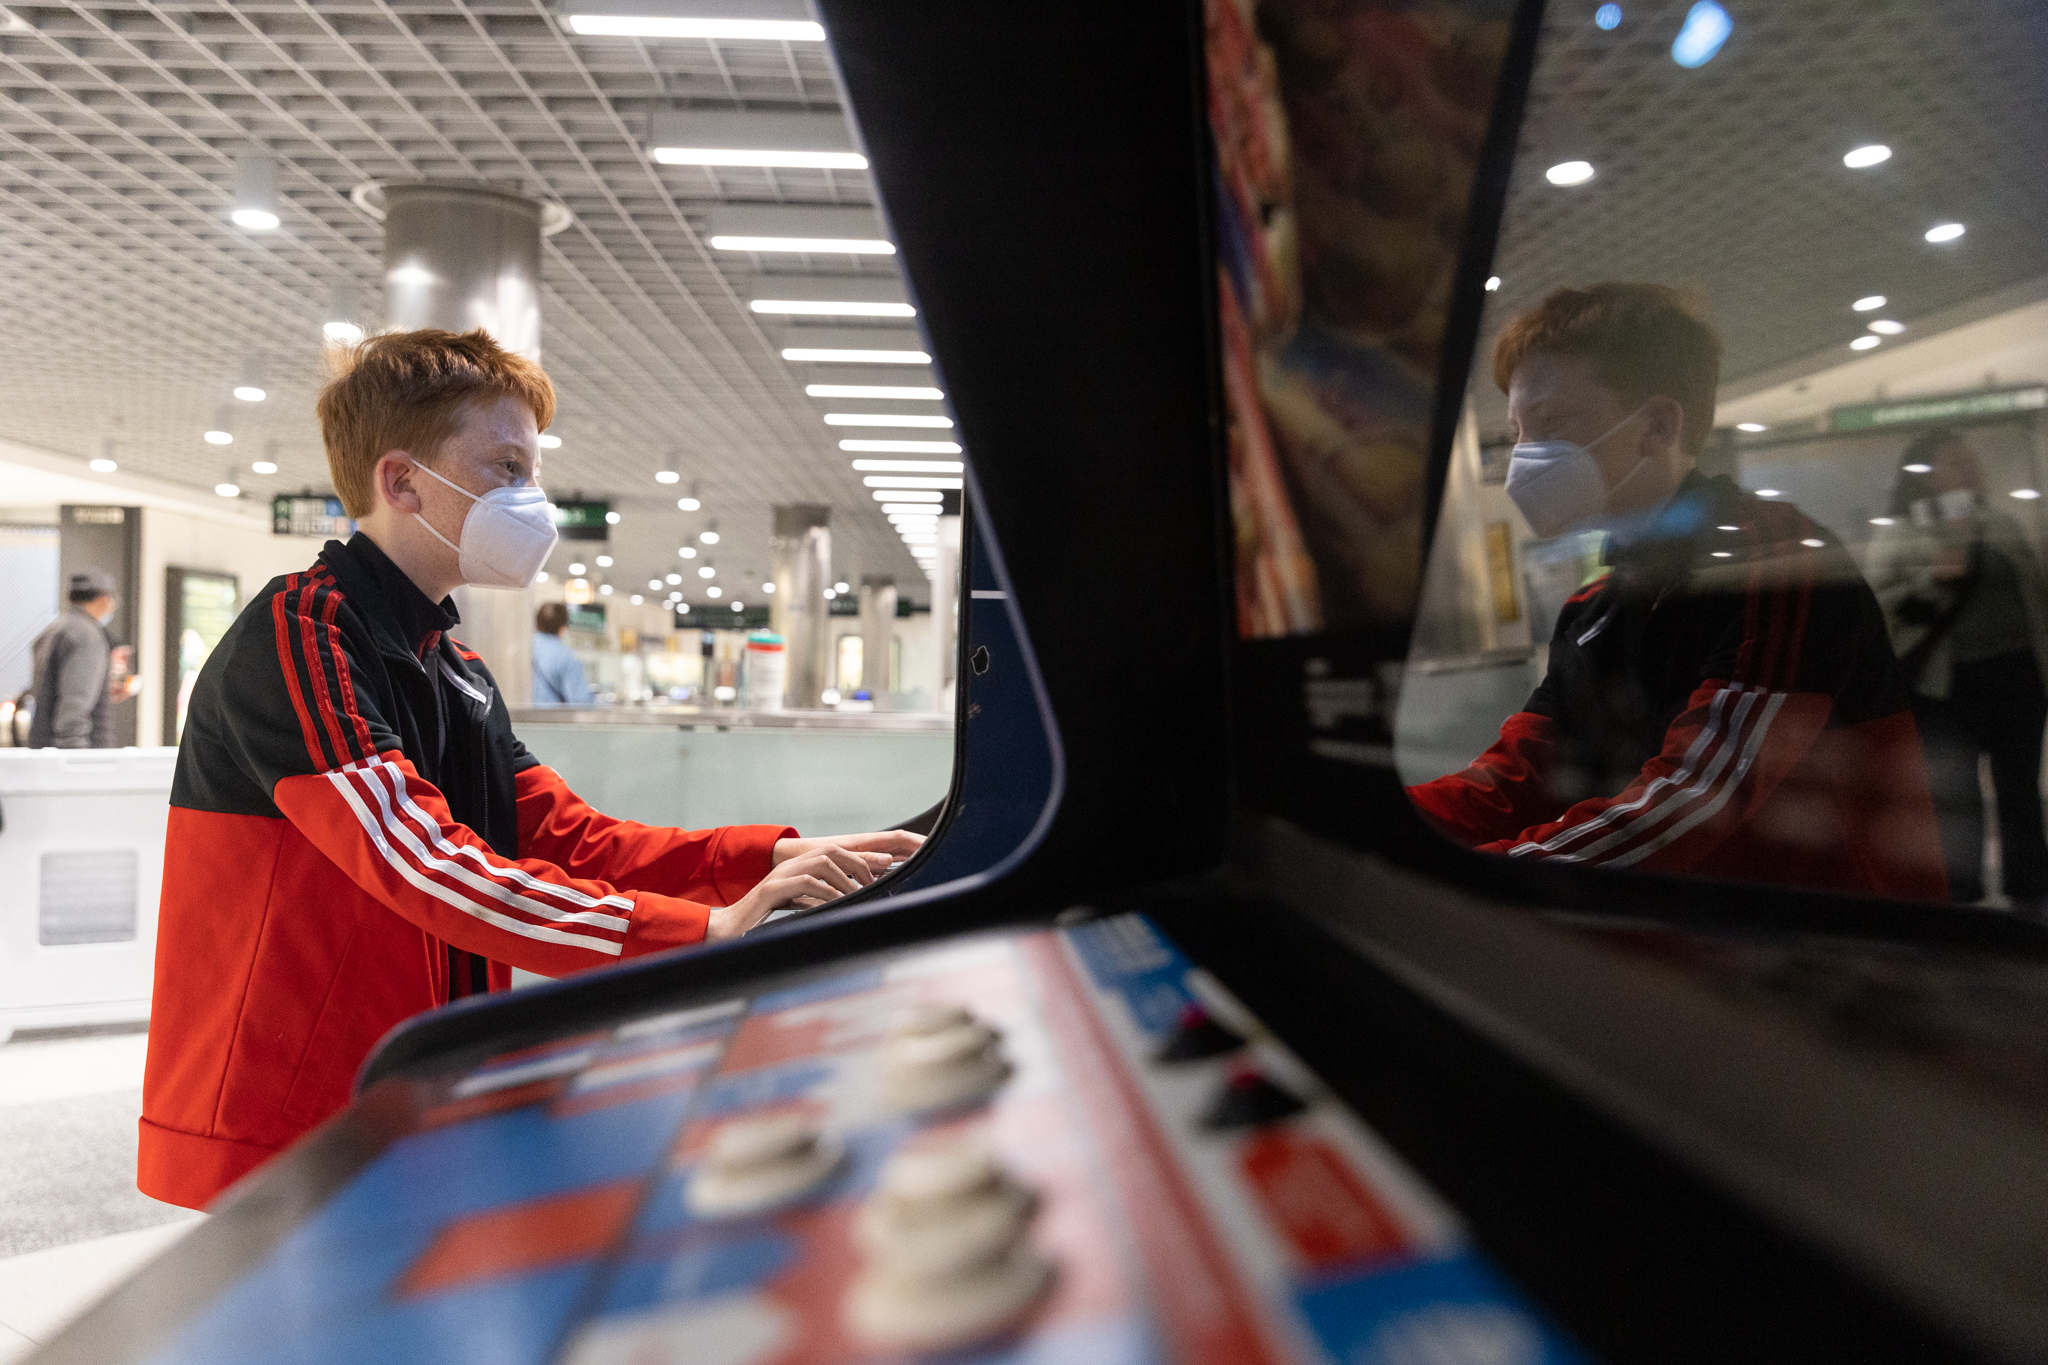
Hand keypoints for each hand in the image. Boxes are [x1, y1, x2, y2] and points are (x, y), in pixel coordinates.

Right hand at [707, 832, 924, 938]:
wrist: (727, 932)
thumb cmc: (762, 925)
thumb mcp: (797, 909)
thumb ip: (818, 902)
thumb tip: (848, 904)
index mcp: (796, 868)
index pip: (833, 853)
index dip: (858, 860)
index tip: (879, 874)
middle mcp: (789, 866)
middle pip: (831, 851)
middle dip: (857, 864)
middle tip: (873, 883)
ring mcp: (779, 876)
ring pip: (821, 863)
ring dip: (845, 878)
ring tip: (859, 894)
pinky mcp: (771, 890)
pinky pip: (806, 883)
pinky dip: (826, 892)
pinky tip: (838, 904)